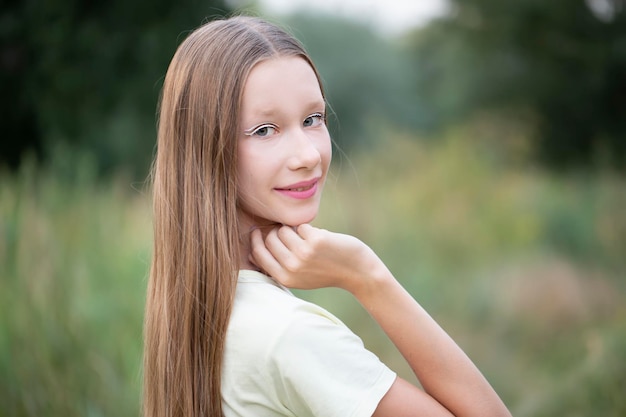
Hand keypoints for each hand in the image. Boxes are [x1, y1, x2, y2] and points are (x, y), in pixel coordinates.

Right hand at [249, 224, 386, 291]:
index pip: (258, 254)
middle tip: (292, 236)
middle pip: (270, 239)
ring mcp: (303, 253)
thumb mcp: (299, 277)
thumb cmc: (327, 271)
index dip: (255, 240)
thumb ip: (279, 266)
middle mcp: (292, 267)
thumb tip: (253, 250)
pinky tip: (321, 240)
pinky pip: (301, 226)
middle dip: (278, 232)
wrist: (357, 272)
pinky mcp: (315, 240)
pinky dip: (310, 229)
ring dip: (294, 230)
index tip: (258, 231)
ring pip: (284, 230)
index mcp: (285, 278)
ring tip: (308, 240)